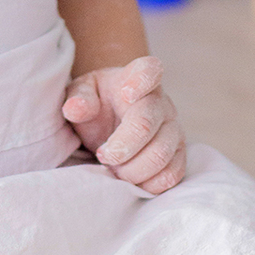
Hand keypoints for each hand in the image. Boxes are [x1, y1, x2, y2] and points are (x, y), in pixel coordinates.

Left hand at [62, 56, 186, 194]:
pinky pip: (172, 175)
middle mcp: (161, 102)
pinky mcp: (178, 155)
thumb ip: (78, 98)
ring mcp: (174, 129)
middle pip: (146, 125)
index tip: (126, 93)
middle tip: (102, 155)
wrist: (113, 121)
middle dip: (120, 147)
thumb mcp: (81, 94)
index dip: (141, 81)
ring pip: (161, 154)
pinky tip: (131, 179)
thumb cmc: (98, 104)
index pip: (149, 70)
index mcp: (136, 79)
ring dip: (132, 170)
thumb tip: (76, 108)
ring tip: (115, 170)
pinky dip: (148, 184)